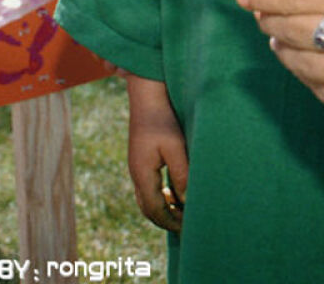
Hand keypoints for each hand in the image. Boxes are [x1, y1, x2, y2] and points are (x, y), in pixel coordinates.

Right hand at [126, 74, 188, 232]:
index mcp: (142, 174)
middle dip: (165, 220)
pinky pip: (148, 187)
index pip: (155, 210)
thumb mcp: (176, 147)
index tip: (187, 228)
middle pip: (148, 208)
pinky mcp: (141, 158)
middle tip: (185, 226)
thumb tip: (186, 200)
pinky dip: (159, 196)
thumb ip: (181, 174)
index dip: (171, 222)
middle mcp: (136, 173)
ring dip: (162, 209)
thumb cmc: (162, 119)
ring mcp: (136, 166)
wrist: (147, 95)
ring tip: (180, 213)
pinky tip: (173, 192)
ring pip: (146, 199)